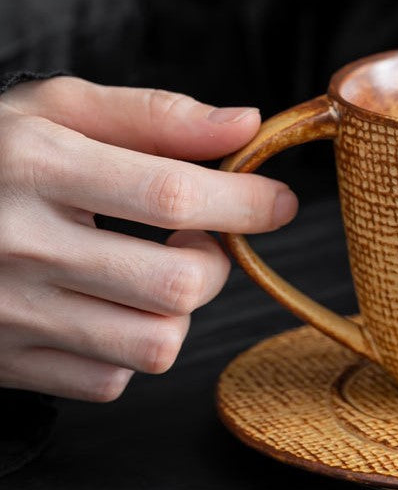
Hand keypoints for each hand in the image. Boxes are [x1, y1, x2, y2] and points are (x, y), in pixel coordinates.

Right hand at [0, 77, 296, 400]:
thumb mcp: (59, 109)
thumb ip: (156, 115)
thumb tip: (246, 125)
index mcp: (39, 166)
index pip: (171, 193)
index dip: (244, 201)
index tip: (278, 201)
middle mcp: (22, 246)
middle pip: (177, 283)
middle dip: (218, 260)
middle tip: (202, 234)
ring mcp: (11, 314)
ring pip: (155, 344)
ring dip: (180, 307)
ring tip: (157, 269)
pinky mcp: (8, 361)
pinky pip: (111, 380)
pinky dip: (132, 348)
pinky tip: (112, 305)